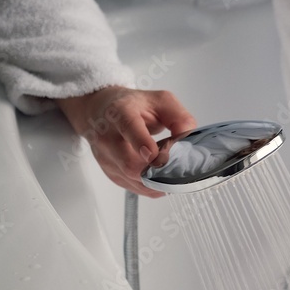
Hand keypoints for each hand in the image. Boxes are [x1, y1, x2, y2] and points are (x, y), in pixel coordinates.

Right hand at [55, 86, 195, 197]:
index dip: (141, 142)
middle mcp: (108, 137)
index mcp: (120, 112)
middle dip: (158, 170)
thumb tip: (188, 139)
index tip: (154, 155)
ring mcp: (107, 158)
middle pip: (129, 164)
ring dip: (158, 179)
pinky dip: (152, 186)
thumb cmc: (132, 106)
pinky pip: (136, 188)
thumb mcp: (161, 101)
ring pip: (134, 180)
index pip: (128, 127)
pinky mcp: (111, 174)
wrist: (100, 112)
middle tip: (176, 165)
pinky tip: (160, 175)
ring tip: (168, 166)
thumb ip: (179, 118)